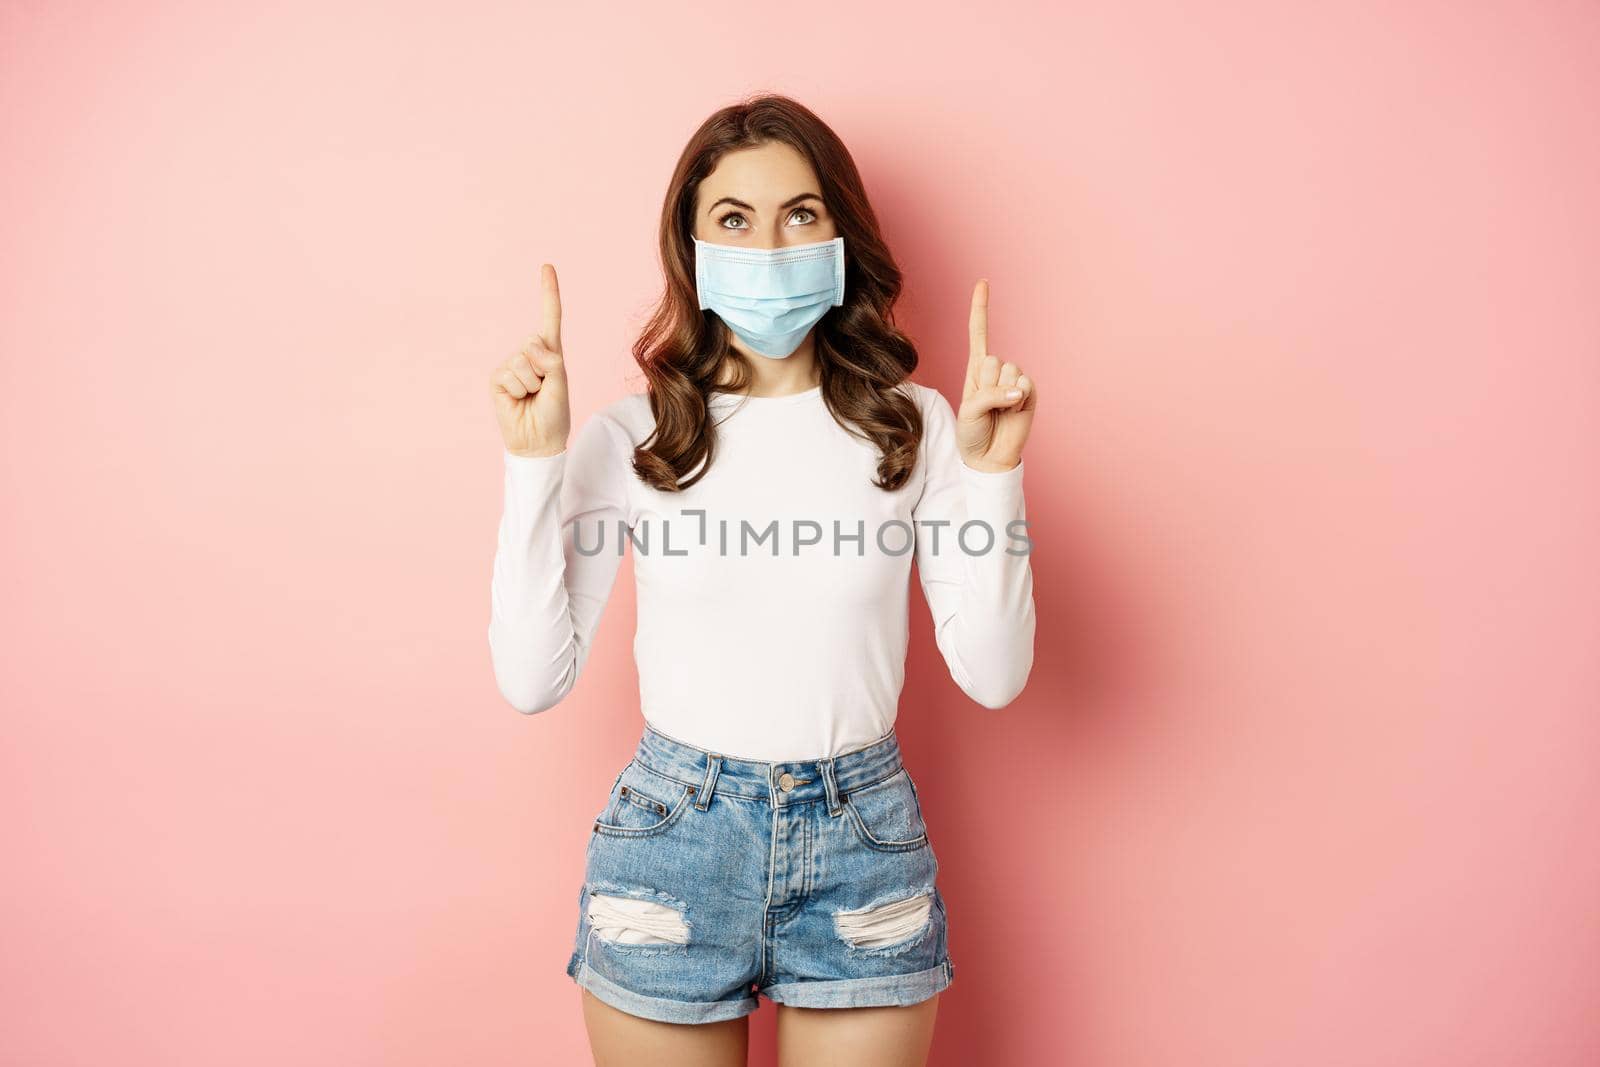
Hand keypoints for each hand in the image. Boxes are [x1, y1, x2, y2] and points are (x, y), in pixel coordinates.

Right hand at [491, 263, 570, 456]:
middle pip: (535, 343)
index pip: (549, 317)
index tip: (546, 266)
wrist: (536, 442)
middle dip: (544, 369)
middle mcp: (529, 354)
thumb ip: (552, 362)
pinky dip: (519, 390)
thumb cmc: (554, 415)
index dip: (548, 292)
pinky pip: (510, 375)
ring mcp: (511, 365)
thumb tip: (532, 346)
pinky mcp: (498, 378)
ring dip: (532, 384)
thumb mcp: (561, 385)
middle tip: (544, 390)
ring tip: (532, 398)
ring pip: (523, 361)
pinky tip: (519, 400)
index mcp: (550, 352)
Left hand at [956, 278, 1034, 471]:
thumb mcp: (970, 411)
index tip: (983, 282)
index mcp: (975, 369)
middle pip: (994, 360)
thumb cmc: (972, 433)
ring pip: (1009, 372)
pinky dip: (1017, 401)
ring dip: (1001, 396)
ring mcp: (1013, 381)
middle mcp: (995, 371)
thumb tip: (1019, 390)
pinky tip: (1013, 412)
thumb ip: (990, 395)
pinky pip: (1025, 385)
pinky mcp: (1029, 393)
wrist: (988, 458)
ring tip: (998, 412)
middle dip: (987, 385)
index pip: (979, 333)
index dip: (981, 308)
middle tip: (986, 406)